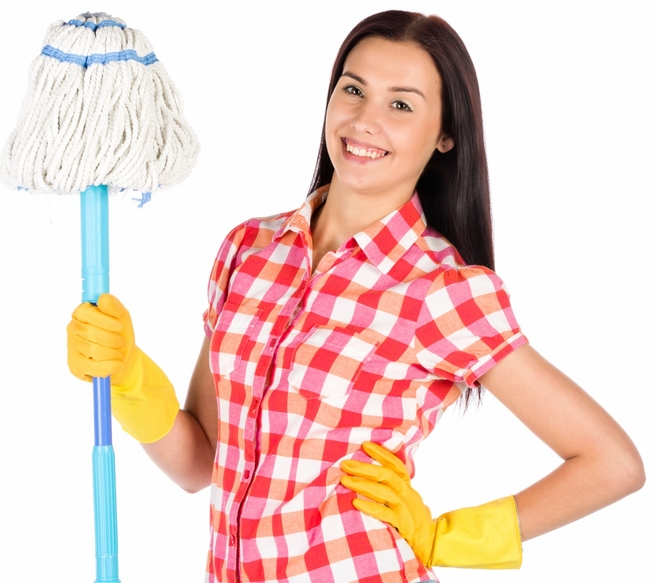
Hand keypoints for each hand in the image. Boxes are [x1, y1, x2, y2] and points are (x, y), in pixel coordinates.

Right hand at [67, 294, 134, 383]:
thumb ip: (114, 307)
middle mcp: (73, 329)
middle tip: (121, 342)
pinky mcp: (75, 366)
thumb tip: (103, 297)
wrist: (125, 356)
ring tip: (119, 353)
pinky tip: (119, 365)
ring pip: (94, 351)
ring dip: (114, 354)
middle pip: (92, 334)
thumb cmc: (120, 333)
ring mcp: (72, 348)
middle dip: (113, 340)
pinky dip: (112, 367)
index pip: (86, 314)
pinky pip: (94, 368)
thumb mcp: (122, 316)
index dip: (105, 321)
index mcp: (82, 313)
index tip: (120, 326)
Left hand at [340, 441, 435, 565]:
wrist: (431, 543)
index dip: (381, 454)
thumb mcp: (406, 498)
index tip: (364, 445)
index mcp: (407, 486)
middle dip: (365, 468)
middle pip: (386, 475)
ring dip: (363, 485)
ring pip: (384, 492)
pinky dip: (370, 507)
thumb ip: (391, 487)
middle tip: (345, 464)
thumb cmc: (412, 518)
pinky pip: (386, 514)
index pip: (396, 465)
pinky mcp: (404, 525)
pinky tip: (356, 503)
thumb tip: (367, 472)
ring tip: (345, 480)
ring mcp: (406, 509)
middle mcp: (408, 494)